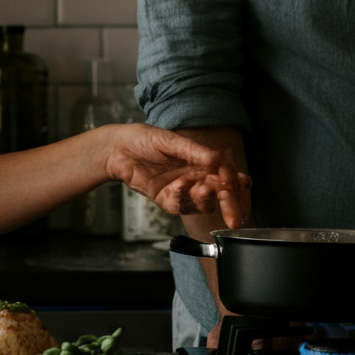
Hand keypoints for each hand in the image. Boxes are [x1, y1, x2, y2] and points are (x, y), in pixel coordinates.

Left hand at [104, 124, 251, 228]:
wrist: (116, 148)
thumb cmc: (144, 139)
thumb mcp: (170, 141)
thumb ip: (194, 151)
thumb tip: (218, 160)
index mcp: (202, 161)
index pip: (227, 176)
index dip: (236, 182)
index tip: (237, 184)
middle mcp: (195, 177)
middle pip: (220, 196)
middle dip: (230, 206)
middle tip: (233, 215)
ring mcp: (181, 190)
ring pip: (202, 205)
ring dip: (205, 200)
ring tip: (202, 188)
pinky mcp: (165, 199)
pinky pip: (178, 206)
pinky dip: (180, 198)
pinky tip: (176, 186)